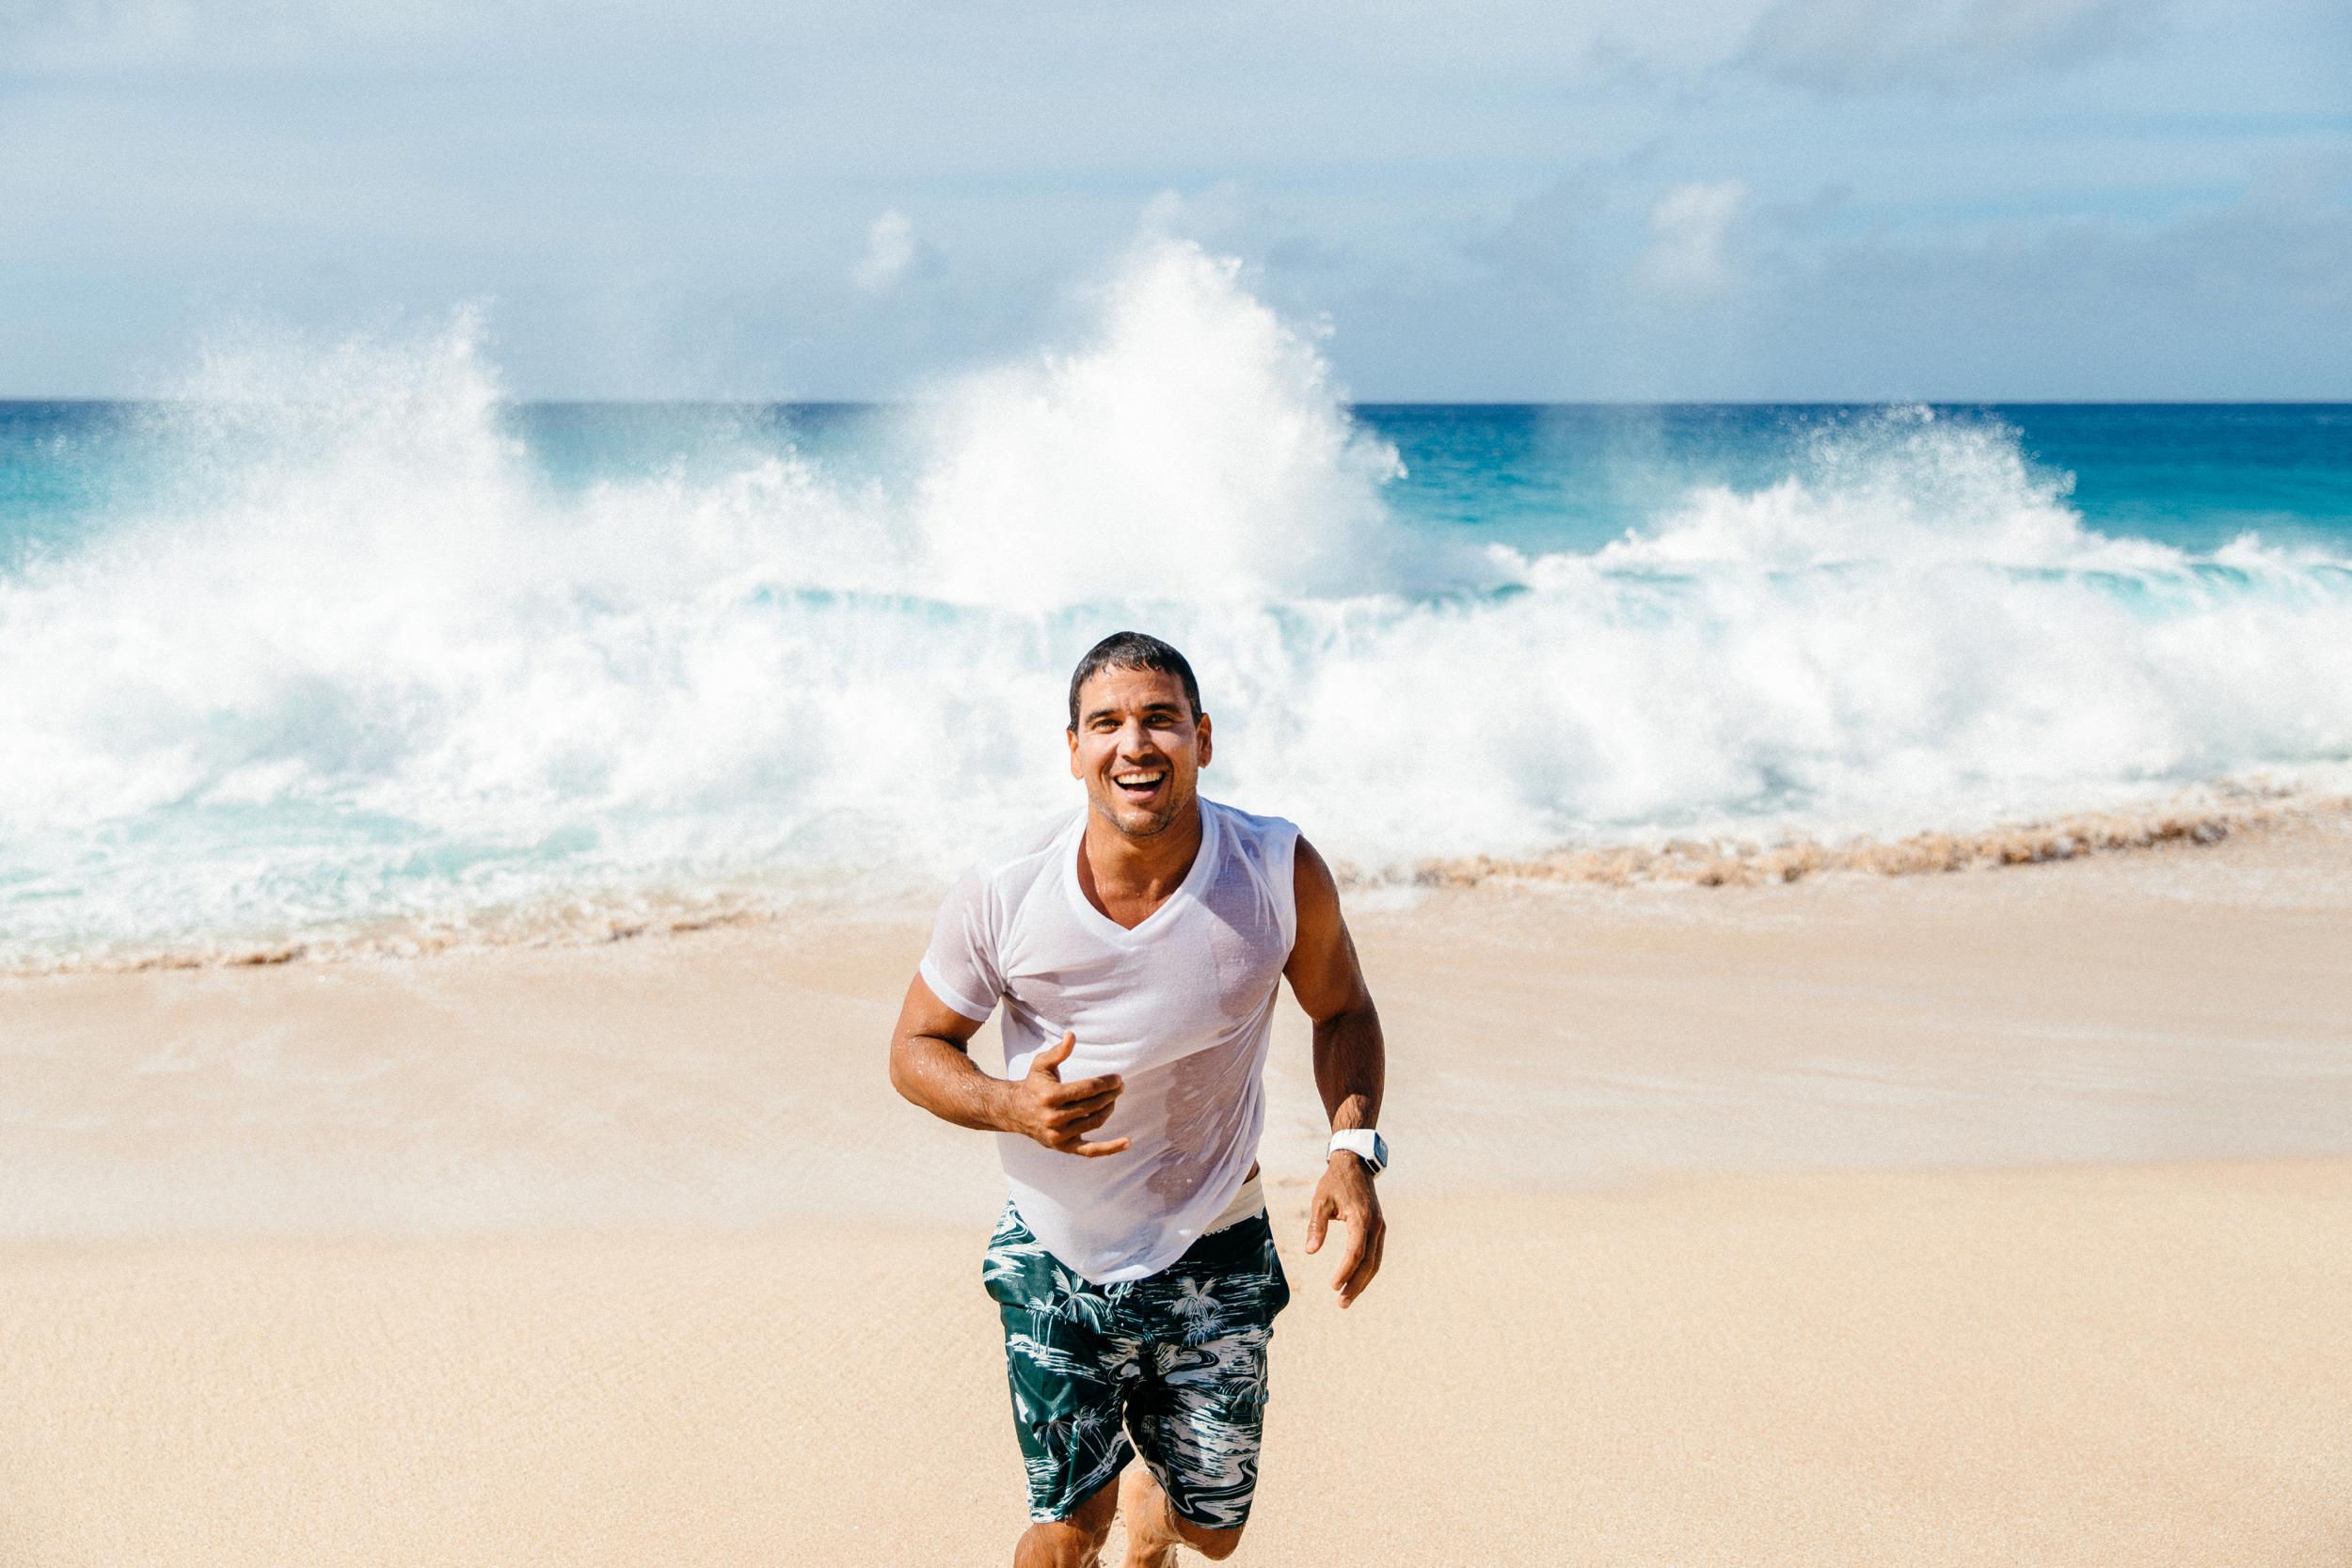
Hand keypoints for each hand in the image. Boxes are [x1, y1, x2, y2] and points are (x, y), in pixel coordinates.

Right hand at [1000, 1032, 1129, 1157]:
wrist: (1015, 1111)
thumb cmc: (1033, 1083)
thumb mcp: (1041, 1064)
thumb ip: (1058, 1051)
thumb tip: (1072, 1035)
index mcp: (1050, 1096)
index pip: (1087, 1089)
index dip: (1106, 1083)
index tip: (1118, 1078)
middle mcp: (1054, 1118)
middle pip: (1093, 1105)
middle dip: (1110, 1094)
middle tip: (1120, 1086)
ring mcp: (1059, 1135)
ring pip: (1094, 1122)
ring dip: (1109, 1109)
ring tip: (1114, 1099)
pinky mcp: (1063, 1147)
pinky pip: (1090, 1151)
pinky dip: (1110, 1148)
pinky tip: (1128, 1142)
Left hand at [1305, 1150, 1384, 1307]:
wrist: (1355, 1165)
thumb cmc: (1334, 1182)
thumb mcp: (1321, 1201)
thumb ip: (1316, 1226)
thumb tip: (1310, 1251)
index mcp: (1361, 1218)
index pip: (1355, 1252)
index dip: (1345, 1271)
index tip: (1333, 1285)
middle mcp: (1375, 1225)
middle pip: (1369, 1263)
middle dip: (1356, 1285)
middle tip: (1341, 1303)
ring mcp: (1380, 1227)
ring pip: (1375, 1262)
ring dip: (1362, 1282)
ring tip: (1347, 1298)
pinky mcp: (1379, 1228)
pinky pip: (1376, 1255)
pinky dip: (1367, 1270)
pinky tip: (1355, 1281)